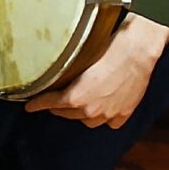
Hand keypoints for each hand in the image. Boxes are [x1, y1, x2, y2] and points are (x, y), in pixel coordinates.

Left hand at [26, 17, 168, 128]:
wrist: (138, 49)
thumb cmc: (110, 47)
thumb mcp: (80, 60)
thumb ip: (66, 74)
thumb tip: (54, 74)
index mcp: (75, 97)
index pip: (49, 103)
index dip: (37, 104)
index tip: (30, 106)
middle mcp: (90, 110)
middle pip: (67, 114)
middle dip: (59, 106)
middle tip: (56, 99)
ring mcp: (108, 114)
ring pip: (87, 120)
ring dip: (81, 112)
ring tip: (80, 102)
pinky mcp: (123, 113)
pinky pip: (109, 122)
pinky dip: (105, 116)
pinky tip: (103, 107)